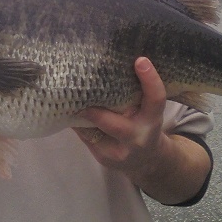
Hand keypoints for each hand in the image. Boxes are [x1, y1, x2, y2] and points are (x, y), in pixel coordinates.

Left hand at [75, 57, 210, 203]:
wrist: (146, 161)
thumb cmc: (142, 125)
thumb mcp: (147, 112)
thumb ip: (136, 95)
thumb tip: (107, 64)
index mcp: (152, 119)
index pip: (155, 99)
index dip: (150, 80)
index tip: (140, 60)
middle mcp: (138, 137)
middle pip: (118, 126)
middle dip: (98, 115)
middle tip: (82, 100)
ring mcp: (120, 151)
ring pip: (95, 134)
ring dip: (80, 118)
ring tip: (66, 101)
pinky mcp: (104, 158)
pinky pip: (86, 139)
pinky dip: (77, 125)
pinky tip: (68, 112)